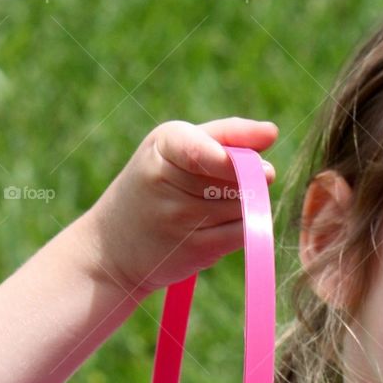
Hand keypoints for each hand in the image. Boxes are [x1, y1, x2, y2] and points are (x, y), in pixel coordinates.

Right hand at [82, 116, 278, 296]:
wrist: (111, 249)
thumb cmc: (152, 190)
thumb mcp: (172, 151)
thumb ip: (223, 138)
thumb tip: (271, 133)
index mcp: (165, 143)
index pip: (212, 148)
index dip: (240, 157)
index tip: (268, 150)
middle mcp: (170, 178)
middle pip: (240, 177)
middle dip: (248, 180)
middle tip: (223, 187)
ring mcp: (182, 216)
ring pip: (246, 205)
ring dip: (246, 207)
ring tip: (212, 209)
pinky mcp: (196, 248)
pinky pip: (244, 232)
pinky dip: (244, 229)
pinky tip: (219, 228)